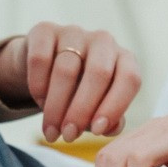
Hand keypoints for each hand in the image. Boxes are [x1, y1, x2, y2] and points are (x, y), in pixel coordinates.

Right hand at [0, 23, 140, 141]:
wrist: (45, 66)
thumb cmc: (80, 93)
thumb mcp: (98, 107)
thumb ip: (110, 120)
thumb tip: (110, 128)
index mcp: (124, 60)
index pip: (129, 79)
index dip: (114, 106)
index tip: (95, 131)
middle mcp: (104, 41)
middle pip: (98, 74)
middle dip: (81, 110)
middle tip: (68, 136)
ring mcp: (75, 33)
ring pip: (67, 69)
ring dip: (56, 106)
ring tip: (51, 130)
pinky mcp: (45, 30)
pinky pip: (41, 59)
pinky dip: (38, 85)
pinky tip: (39, 101)